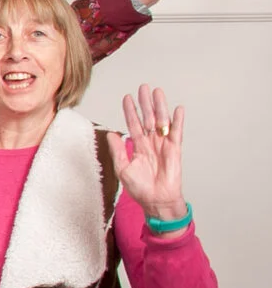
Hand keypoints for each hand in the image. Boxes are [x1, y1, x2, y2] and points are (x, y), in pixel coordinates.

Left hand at [108, 83, 187, 223]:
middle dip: (145, 103)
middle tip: (143, 87)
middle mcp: (151, 143)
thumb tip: (111, 134)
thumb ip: (118, 151)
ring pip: (161, 121)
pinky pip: (176, 133)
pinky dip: (177, 121)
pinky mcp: (175, 150)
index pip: (133, 124)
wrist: (156, 200)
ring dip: (160, 106)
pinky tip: (177, 109)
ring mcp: (163, 145)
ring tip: (157, 92)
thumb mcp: (123, 169)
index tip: (127, 97)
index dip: (130, 111)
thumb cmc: (140, 188)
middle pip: (148, 118)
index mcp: (138, 146)